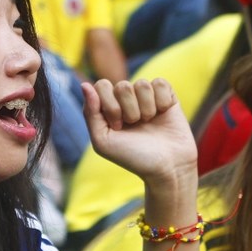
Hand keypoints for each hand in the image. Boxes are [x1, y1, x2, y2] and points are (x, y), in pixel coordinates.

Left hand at [82, 79, 196, 185]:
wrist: (167, 167)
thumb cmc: (133, 157)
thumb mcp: (103, 141)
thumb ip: (90, 113)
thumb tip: (84, 84)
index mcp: (108, 106)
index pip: (102, 86)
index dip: (110, 106)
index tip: (117, 126)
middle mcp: (126, 99)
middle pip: (122, 86)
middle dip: (129, 111)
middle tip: (134, 126)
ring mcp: (147, 96)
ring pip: (142, 84)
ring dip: (146, 109)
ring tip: (148, 123)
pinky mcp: (166, 95)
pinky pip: (160, 83)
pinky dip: (161, 102)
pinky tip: (161, 114)